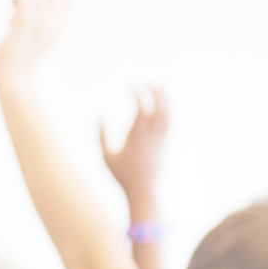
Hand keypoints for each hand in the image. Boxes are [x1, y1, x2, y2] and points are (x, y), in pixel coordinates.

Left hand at [0, 0, 76, 83]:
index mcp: (60, 27)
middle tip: (18, 11)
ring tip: (14, 20)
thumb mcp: (26, 37)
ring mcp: (46, 22)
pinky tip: (11, 18)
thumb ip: (30, 19)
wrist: (14, 79)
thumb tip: (19, 3)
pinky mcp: (30, 22)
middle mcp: (58, 23)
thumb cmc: (16, 60)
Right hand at [101, 86, 169, 213]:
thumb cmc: (121, 175)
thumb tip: (98, 114)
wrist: (144, 191)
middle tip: (148, 77)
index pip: (142, 108)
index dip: (138, 93)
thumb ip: (101, 134)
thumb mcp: (105, 156)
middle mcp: (151, 136)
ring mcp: (160, 140)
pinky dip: (168, 109)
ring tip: (161, 84)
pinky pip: (169, 122)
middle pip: (158, 107)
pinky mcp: (164, 144)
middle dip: (154, 90)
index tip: (130, 84)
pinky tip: (166, 103)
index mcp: (137, 137)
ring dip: (165, 97)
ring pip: (167, 113)